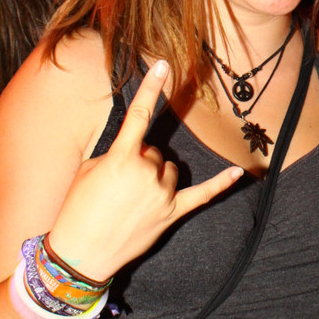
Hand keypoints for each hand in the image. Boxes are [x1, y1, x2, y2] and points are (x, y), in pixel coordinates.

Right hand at [48, 61, 242, 281]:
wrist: (82, 253)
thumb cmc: (79, 209)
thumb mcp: (89, 171)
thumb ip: (117, 154)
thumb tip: (137, 152)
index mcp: (122, 158)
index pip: (139, 116)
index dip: (151, 88)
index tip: (164, 65)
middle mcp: (147, 173)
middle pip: (153, 151)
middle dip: (138, 162)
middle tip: (117, 187)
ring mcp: (162, 194)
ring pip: (168, 169)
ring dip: (155, 177)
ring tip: (131, 199)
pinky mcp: (173, 212)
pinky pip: (202, 194)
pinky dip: (221, 184)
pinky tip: (238, 173)